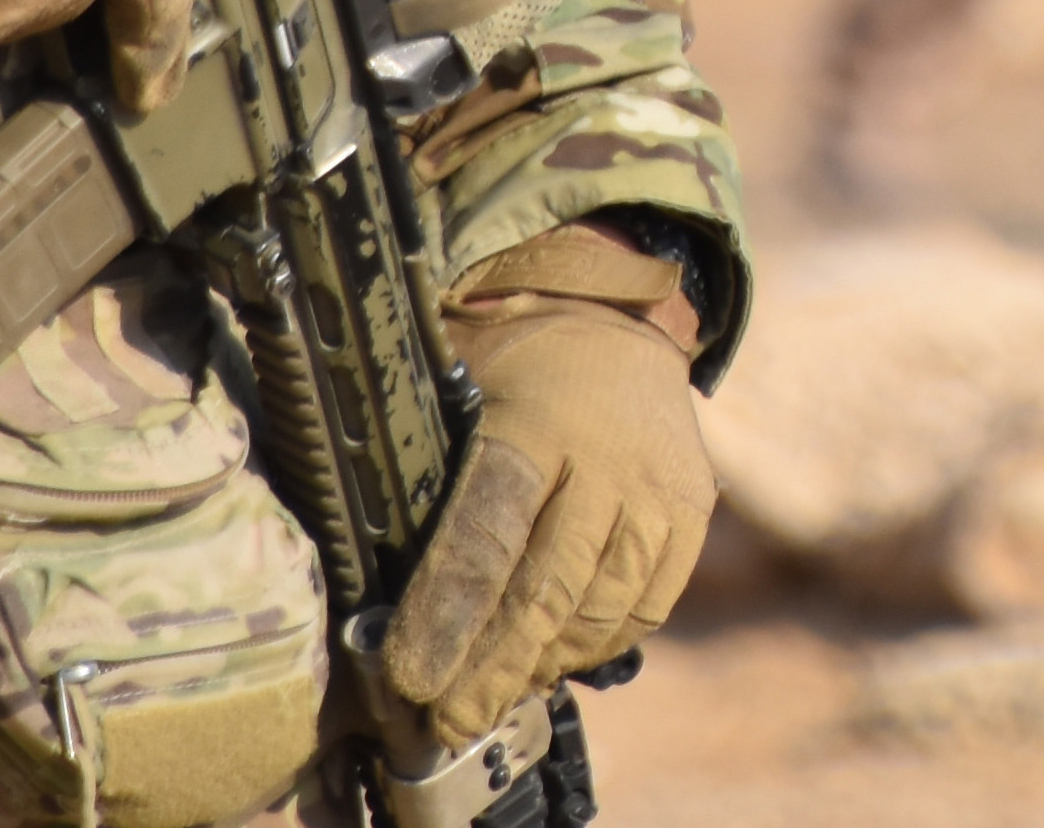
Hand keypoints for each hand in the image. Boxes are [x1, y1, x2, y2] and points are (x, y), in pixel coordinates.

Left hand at [379, 235, 716, 747]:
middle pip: (546, 589)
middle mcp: (607, 458)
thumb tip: (352, 566)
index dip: (448, 613)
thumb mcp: (450, 380)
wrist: (619, 318)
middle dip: (489, 669)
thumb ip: (414, 461)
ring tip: (487, 699)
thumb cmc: (509, 361)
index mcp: (534, 420)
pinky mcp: (691, 514)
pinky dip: (595, 646)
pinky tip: (550, 663)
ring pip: (599, 610)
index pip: (488, 533)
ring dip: (538, 667)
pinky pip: (645, 608)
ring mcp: (659, 489)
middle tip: (444, 724)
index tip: (412, 678)